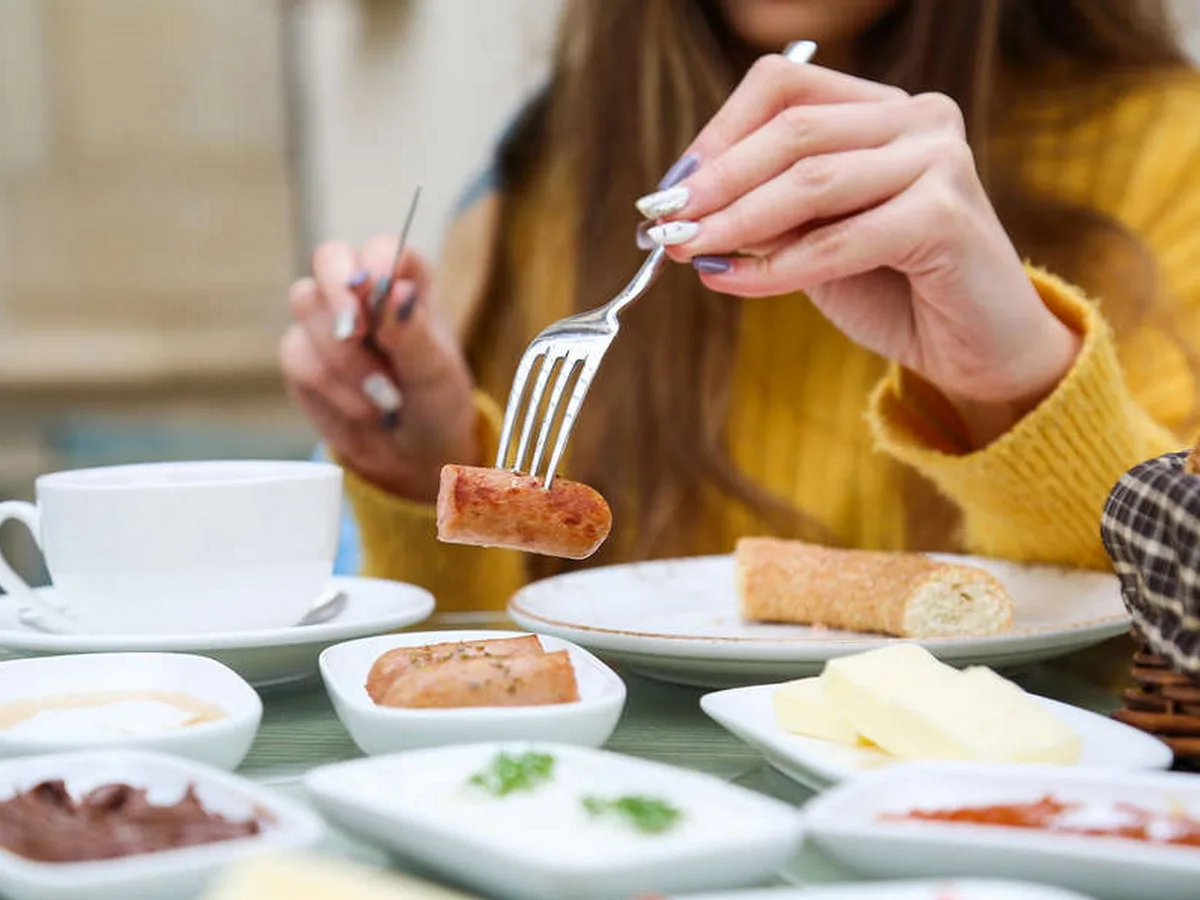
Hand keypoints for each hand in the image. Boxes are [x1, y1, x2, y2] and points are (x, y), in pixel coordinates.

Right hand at [279, 235, 477, 501]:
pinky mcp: (302, 354)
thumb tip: (393, 291)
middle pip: (329, 258)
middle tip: (354, 332)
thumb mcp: (436, 373)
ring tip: (384, 398)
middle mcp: (362, 291)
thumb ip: (412, 333)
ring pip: (306, 307)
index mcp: (406, 281)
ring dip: (343, 358)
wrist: (413, 453)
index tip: (377, 292)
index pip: (381, 248)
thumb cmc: (436, 402)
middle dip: (338, 296)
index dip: (375, 264)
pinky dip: (332, 388)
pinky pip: (298, 356)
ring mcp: (327, 319)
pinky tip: (364, 410)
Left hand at [638, 56, 1080, 443]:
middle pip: (793, 129)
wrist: (977, 352)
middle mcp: (919, 118)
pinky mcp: (946, 214)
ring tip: (686, 251)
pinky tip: (729, 282)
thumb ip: (767, 213)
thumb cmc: (896, 290)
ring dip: (734, 221)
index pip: (785, 88)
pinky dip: (774, 266)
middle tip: (663, 222)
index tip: (671, 188)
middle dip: (716, 180)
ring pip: (809, 180)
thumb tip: (686, 208)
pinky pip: (835, 241)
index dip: (718, 133)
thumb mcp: (816, 241)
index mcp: (885, 110)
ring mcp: (940, 158)